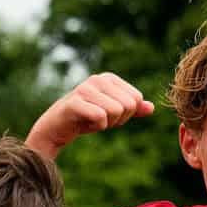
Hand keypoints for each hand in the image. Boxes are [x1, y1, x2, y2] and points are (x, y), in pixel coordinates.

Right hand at [27, 72, 151, 154]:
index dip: (126, 115)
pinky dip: (95, 127)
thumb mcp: (112, 113)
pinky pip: (100, 118)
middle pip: (128, 105)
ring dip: (106, 124)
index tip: (108, 115)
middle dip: (117, 120)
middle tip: (99, 120)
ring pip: (116, 111)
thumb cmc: (85, 119)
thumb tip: (151, 108)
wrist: (56, 128)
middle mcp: (97, 79)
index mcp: (109, 78)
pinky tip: (83, 124)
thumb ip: (132, 109)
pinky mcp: (74, 102)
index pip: (137, 99)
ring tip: (90, 120)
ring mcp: (85, 89)